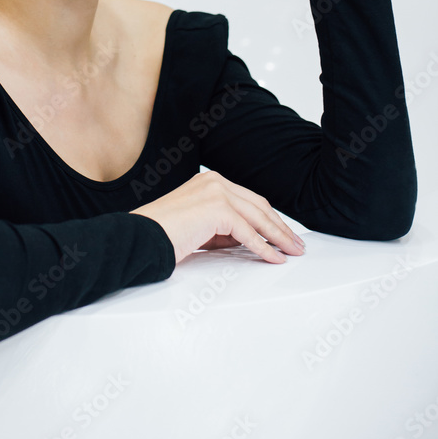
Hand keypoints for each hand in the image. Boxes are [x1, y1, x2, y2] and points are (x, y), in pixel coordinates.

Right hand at [130, 169, 305, 265]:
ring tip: (292, 252)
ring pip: (258, 217)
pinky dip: (264, 248)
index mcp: (209, 180)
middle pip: (259, 205)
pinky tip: (274, 258)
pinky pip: (248, 232)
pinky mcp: (217, 208)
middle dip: (280, 226)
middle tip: (295, 244)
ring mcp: (216, 191)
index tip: (283, 234)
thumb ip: (223, 228)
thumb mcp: (200, 227)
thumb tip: (251, 240)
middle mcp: (215, 180)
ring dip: (278, 237)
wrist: (142, 236)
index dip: (269, 218)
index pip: (248, 199)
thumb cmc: (163, 234)